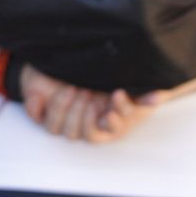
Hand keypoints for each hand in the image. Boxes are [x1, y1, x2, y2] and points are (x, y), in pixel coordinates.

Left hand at [19, 65, 165, 143]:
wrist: (68, 63)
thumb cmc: (101, 79)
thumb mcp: (124, 82)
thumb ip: (142, 91)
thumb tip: (159, 96)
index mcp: (106, 122)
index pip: (111, 129)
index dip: (115, 117)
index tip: (116, 95)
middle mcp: (84, 125)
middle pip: (85, 133)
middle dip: (86, 112)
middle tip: (89, 90)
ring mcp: (63, 120)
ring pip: (60, 129)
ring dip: (65, 109)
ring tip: (72, 87)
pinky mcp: (43, 111)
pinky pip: (37, 118)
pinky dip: (36, 109)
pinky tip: (41, 97)